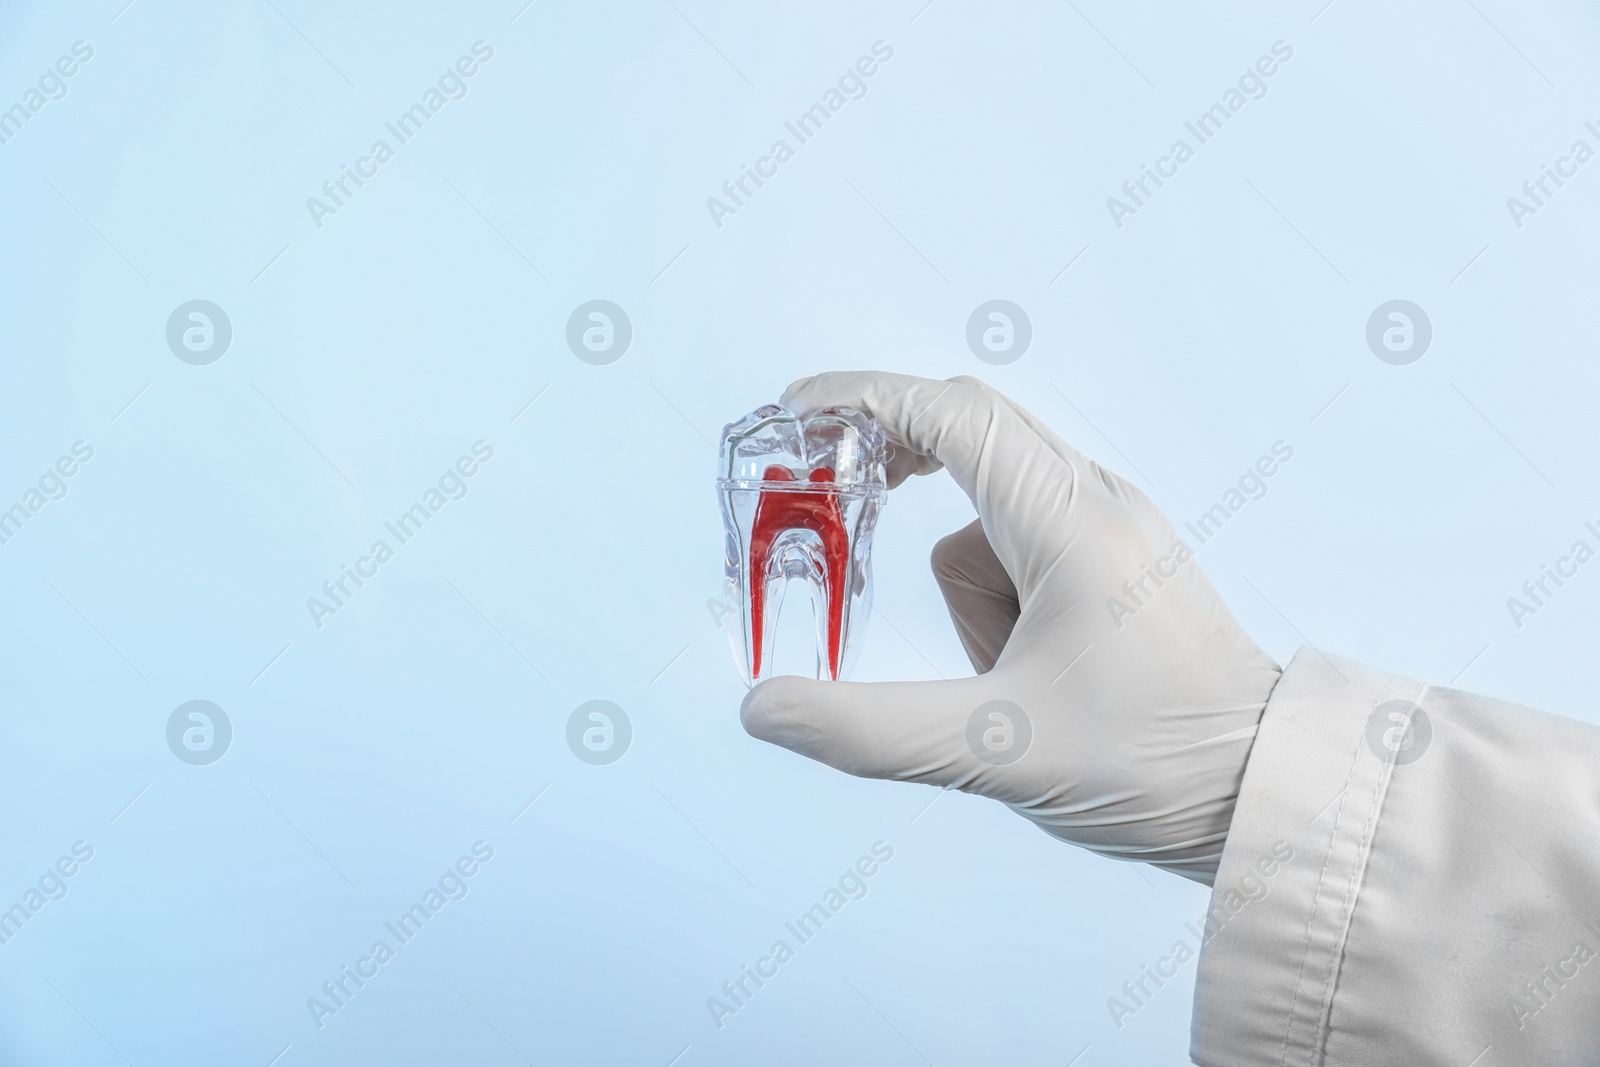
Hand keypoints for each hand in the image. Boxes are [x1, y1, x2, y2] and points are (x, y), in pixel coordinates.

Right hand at [739, 372, 1281, 884]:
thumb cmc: (1155, 763)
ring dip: (965, 590)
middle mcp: (1095, 502)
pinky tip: (1026, 674)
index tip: (791, 411)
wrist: (1267, 791)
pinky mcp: (1118, 564)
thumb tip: (762, 710)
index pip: (951, 414)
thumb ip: (868, 731)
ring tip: (1003, 680)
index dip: (862, 398)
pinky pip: (1023, 547)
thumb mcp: (995, 751)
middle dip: (894, 471)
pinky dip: (996, 598)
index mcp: (1070, 521)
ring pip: (987, 517)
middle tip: (833, 510)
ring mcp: (1112, 529)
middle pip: (967, 439)